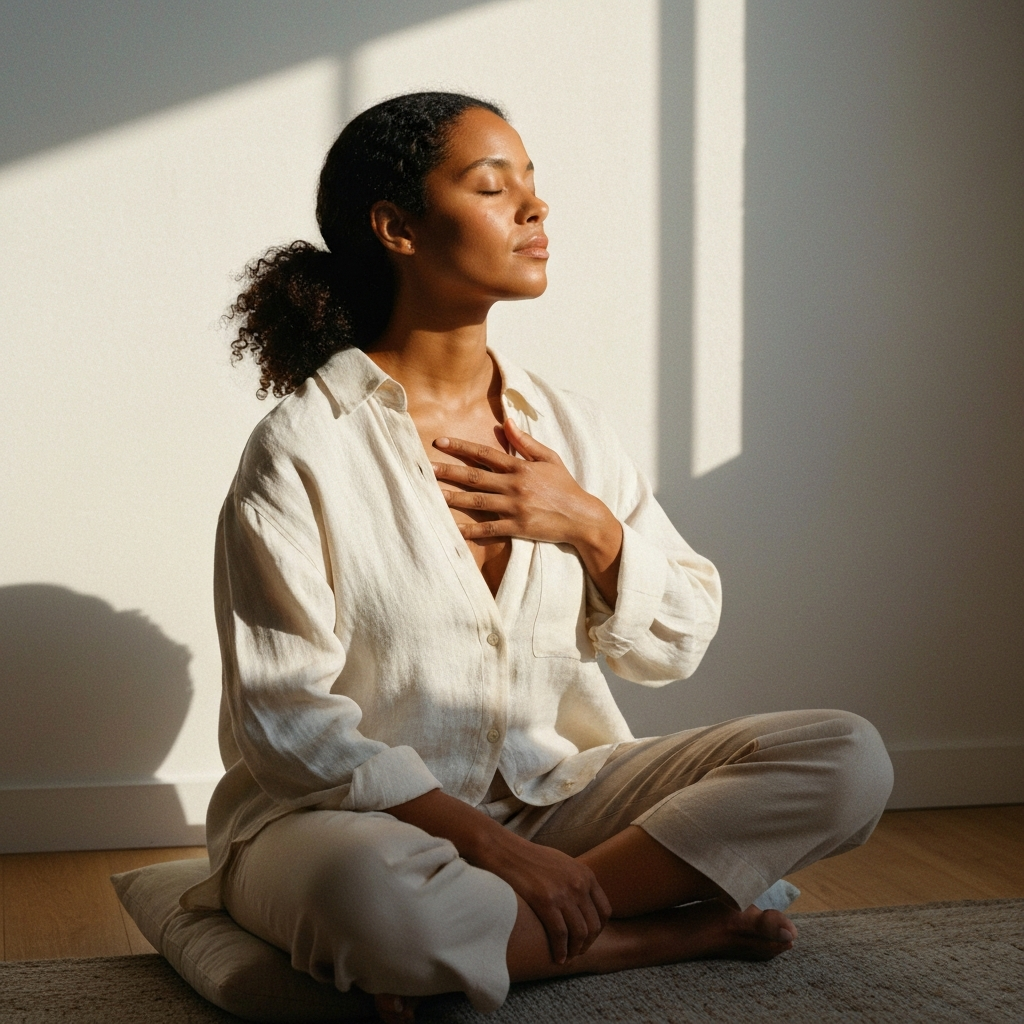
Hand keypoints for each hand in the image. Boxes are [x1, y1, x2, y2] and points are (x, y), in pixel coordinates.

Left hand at [431, 419, 622, 601]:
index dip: (461, 447)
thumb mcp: (549, 458)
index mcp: (521, 467)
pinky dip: (471, 531)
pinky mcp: (518, 527)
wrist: (582, 517)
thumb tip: (506, 421)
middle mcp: (515, 486)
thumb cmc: (565, 486)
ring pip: (478, 502)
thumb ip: (525, 442)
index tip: (440, 442)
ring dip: (453, 498)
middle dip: (449, 471)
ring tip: (432, 495)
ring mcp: (515, 508)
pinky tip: (454, 530)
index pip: (485, 454)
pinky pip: (490, 529)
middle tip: (426, 469)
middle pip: (475, 477)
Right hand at [476, 828, 611, 963]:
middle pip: (594, 925)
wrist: (505, 851)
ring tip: (567, 958)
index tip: (588, 939)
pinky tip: (557, 958)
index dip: (598, 930)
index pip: (604, 911)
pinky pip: (560, 934)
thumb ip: (576, 881)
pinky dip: (561, 951)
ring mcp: (564, 893)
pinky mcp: (546, 902)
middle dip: (587, 944)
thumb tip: (583, 904)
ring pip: (579, 933)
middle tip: (577, 953)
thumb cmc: (530, 859)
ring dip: (575, 951)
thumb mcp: (562, 864)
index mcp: (585, 874)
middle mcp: (579, 883)